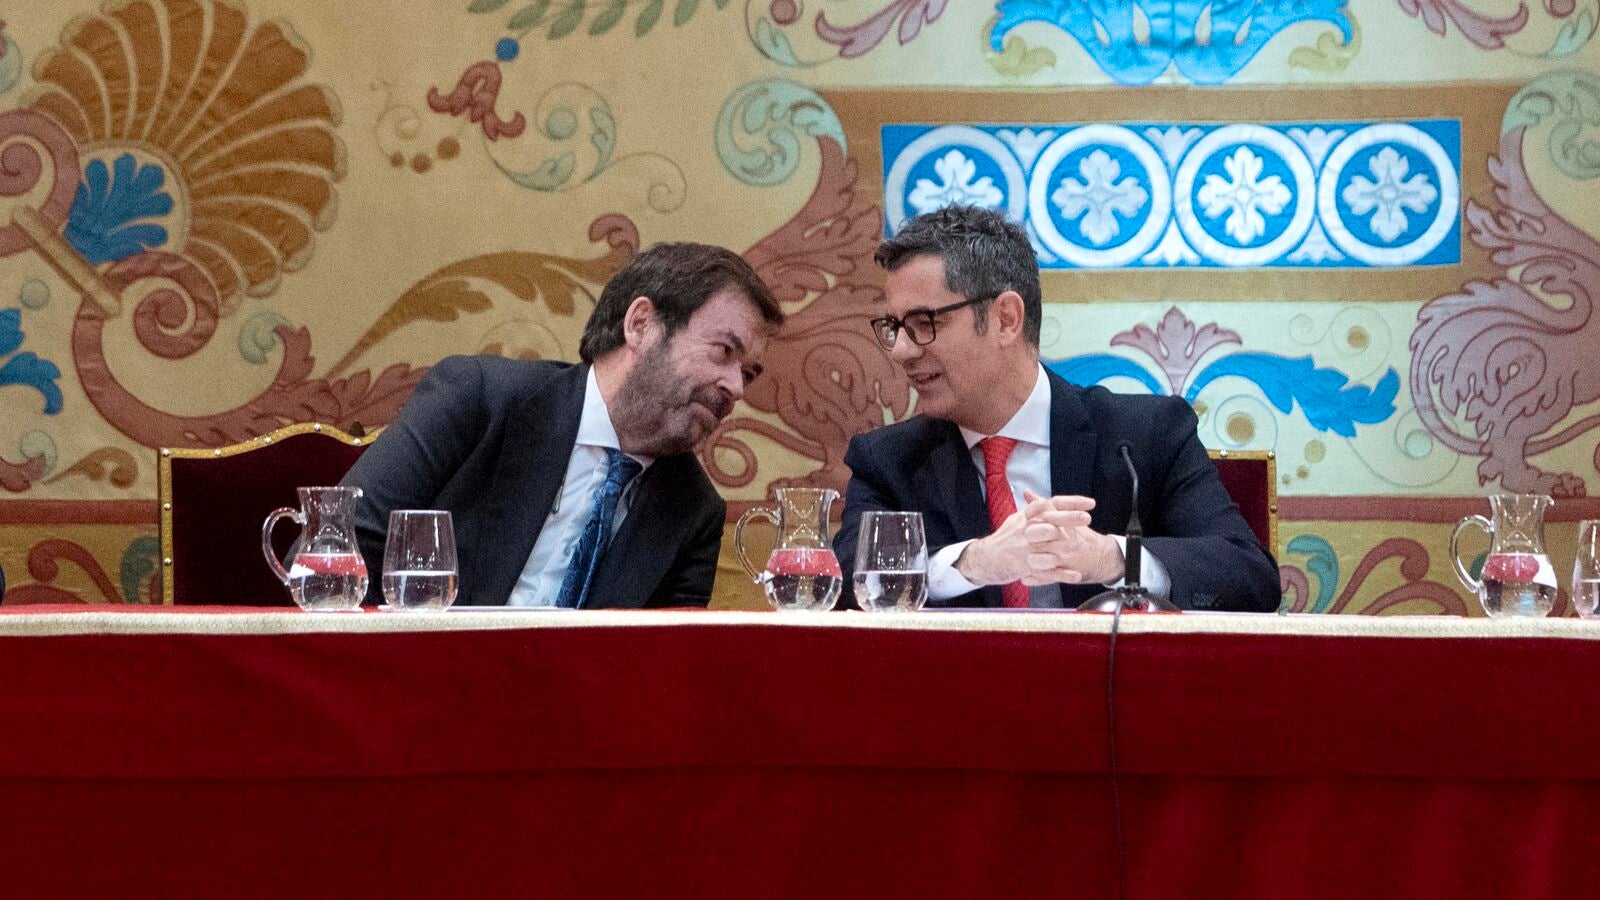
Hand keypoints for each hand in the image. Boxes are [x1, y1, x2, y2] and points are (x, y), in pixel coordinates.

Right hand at [955, 491, 1121, 585]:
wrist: (983, 559)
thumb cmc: (1004, 540)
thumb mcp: (1016, 521)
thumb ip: (1031, 511)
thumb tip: (1044, 500)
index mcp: (1026, 517)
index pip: (1051, 504)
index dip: (1071, 503)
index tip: (1090, 503)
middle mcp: (1025, 530)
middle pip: (1049, 521)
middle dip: (1069, 519)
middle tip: (1086, 518)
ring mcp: (1025, 549)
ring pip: (1047, 546)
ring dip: (1066, 547)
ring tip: (1084, 547)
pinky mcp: (1024, 567)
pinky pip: (1046, 571)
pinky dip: (1062, 574)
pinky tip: (1076, 575)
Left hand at [1014, 491, 1123, 585]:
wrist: (1103, 557)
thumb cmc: (1080, 536)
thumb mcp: (1066, 517)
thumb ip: (1044, 505)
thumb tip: (1026, 492)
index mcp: (1065, 524)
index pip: (1047, 516)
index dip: (1032, 516)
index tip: (1023, 518)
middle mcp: (1066, 540)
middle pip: (1043, 537)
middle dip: (1030, 539)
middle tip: (1015, 542)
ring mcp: (1066, 557)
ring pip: (1045, 559)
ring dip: (1030, 561)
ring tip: (1017, 562)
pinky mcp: (1066, 573)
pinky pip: (1049, 577)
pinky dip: (1036, 579)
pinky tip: (1024, 578)